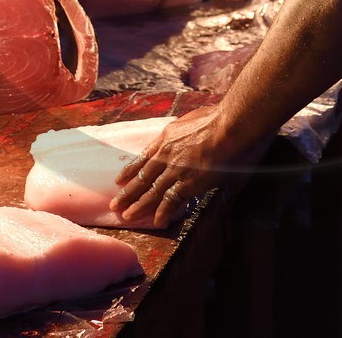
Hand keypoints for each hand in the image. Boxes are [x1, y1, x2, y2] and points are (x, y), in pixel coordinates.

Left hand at [110, 106, 266, 227]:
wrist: (226, 128)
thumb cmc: (215, 119)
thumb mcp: (189, 119)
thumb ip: (182, 130)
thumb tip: (183, 131)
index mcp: (166, 139)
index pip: (143, 158)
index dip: (130, 171)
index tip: (119, 180)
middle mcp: (166, 155)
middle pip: (143, 178)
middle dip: (127, 193)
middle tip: (114, 205)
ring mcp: (175, 170)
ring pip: (152, 191)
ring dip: (138, 206)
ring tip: (126, 217)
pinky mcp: (187, 183)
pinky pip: (171, 200)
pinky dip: (163, 211)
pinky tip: (156, 221)